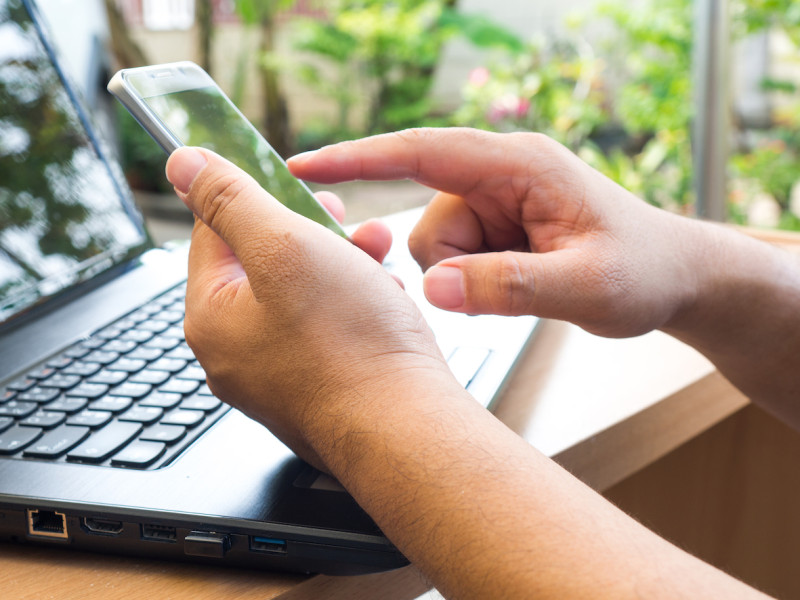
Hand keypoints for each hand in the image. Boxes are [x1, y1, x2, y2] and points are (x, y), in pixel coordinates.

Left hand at [165, 147, 448, 469]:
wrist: (405, 428)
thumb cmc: (350, 343)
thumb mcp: (284, 246)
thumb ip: (230, 199)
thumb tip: (183, 164)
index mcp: (211, 317)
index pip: (214, 233)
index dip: (257, 197)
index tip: (294, 184)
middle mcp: (235, 352)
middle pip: (262, 264)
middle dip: (310, 231)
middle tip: (342, 218)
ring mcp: (275, 376)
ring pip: (301, 294)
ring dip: (340, 262)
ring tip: (377, 253)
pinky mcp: (315, 388)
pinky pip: (326, 328)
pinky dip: (354, 302)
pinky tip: (384, 297)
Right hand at [288, 128, 700, 337]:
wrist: (674, 277)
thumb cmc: (644, 270)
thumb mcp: (587, 286)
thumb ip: (509, 287)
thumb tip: (431, 288)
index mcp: (520, 165)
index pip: (423, 153)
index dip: (359, 158)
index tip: (303, 166)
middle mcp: (500, 175)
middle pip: (425, 216)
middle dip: (450, 264)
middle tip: (503, 288)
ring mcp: (496, 202)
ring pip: (433, 246)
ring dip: (464, 278)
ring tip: (524, 285)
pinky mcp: (494, 228)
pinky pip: (450, 259)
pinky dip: (470, 282)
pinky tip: (517, 284)